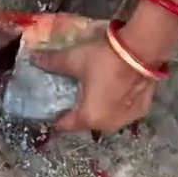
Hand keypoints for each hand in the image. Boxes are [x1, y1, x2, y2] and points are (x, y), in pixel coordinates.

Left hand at [31, 39, 157, 133]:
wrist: (142, 52)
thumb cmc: (104, 60)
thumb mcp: (74, 59)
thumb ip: (52, 62)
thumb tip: (34, 60)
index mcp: (89, 117)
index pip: (66, 125)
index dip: (57, 117)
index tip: (52, 110)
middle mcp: (108, 125)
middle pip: (87, 122)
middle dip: (80, 112)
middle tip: (74, 96)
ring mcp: (127, 119)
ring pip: (107, 118)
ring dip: (100, 109)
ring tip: (95, 93)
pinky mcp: (143, 110)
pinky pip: (123, 111)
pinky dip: (117, 104)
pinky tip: (115, 90)